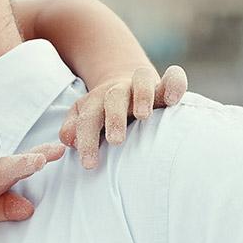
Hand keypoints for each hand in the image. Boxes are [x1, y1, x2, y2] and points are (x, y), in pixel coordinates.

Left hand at [59, 64, 187, 167]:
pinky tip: (174, 100)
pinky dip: (175, 84)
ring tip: (143, 116)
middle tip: (115, 140)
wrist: (125, 86)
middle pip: (113, 97)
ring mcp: (142, 86)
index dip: (86, 140)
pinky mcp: (165, 86)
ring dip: (142, 95)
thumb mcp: (87, 119)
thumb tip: (68, 141)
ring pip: (141, 79)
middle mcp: (119, 91)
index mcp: (96, 101)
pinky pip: (174, 77)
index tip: (89, 164)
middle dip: (113, 118)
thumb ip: (74, 129)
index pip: (88, 118)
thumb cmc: (104, 114)